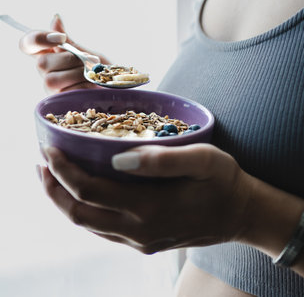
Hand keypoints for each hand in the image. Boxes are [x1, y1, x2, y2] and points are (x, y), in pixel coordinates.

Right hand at [19, 14, 109, 92]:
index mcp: (48, 54)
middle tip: (88, 60)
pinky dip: (84, 86)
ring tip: (91, 73)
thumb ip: (68, 40)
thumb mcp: (84, 50)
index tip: (61, 38)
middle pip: (42, 63)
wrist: (113, 84)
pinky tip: (93, 84)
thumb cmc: (97, 66)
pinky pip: (67, 92)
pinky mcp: (61, 102)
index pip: (27, 43)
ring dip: (78, 74)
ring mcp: (50, 88)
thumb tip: (55, 18)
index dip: (38, 39)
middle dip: (70, 60)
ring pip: (52, 79)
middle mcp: (45, 71)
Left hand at [38, 143, 252, 253]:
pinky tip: (80, 194)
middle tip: (41, 161)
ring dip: (63, 200)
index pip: (90, 190)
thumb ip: (160, 159)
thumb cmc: (223, 181)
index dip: (64, 170)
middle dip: (53, 188)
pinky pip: (102, 229)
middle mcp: (138, 229)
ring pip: (87, 224)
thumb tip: (117, 158)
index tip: (50, 148)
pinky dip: (82, 211)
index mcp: (149, 207)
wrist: (240, 214)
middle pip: (79, 212)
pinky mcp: (144, 242)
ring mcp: (140, 240)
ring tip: (51, 176)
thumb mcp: (202, 159)